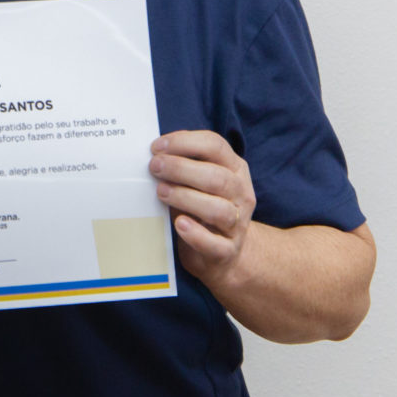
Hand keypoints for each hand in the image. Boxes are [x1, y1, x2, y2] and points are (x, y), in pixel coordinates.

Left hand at [151, 129, 257, 283]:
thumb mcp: (198, 182)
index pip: (216, 146)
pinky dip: (196, 234)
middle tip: (154, 167)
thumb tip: (155, 152)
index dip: (185, 142)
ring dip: (186, 197)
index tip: (156, 147)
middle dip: (181, 168)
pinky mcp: (228, 251)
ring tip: (161, 192)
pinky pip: (214, 244)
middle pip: (217, 177)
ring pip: (218, 209)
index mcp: (235, 169)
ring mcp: (238, 224)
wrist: (222, 253)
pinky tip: (179, 225)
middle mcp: (242, 194)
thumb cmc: (202, 209)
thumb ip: (184, 166)